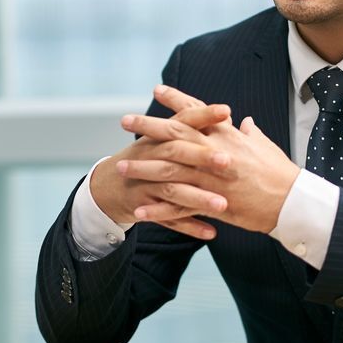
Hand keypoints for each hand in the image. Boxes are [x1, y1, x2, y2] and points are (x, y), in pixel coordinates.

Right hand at [88, 86, 233, 238]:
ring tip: (222, 205)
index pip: (183, 120)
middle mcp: (150, 156)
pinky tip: (210, 232)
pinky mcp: (143, 207)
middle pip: (177, 153)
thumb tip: (234, 120)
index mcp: (159, 136)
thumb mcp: (162, 139)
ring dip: (198, 197)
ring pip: (173, 190)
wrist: (108, 185)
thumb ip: (196, 130)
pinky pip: (168, 218)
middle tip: (228, 161)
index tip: (227, 111)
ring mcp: (145, 183)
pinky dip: (189, 226)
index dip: (203, 115)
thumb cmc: (145, 158)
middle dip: (202, 156)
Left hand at [119, 87, 301, 233]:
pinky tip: (139, 212)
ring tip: (121, 168)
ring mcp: (212, 177)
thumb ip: (251, 133)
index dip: (176, 99)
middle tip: (125, 121)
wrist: (293, 202)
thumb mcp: (265, 146)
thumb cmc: (280, 172)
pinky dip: (158, 210)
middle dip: (148, 126)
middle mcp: (216, 152)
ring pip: (170, 170)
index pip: (198, 111)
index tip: (156, 89)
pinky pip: (180, 206)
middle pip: (175, 134)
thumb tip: (245, 122)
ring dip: (143, 168)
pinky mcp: (213, 203)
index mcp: (228, 135)